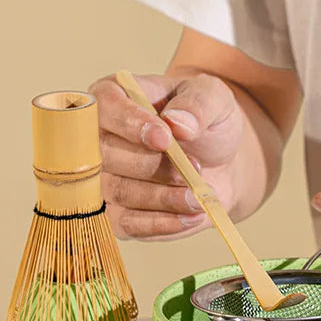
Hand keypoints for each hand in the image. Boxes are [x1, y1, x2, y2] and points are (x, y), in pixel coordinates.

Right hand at [89, 71, 242, 239]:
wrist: (221, 166)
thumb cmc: (208, 126)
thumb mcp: (215, 100)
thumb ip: (198, 104)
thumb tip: (179, 123)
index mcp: (114, 97)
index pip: (105, 106)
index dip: (131, 123)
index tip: (165, 138)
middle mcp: (99, 138)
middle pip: (108, 155)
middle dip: (155, 166)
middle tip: (194, 167)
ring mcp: (103, 179)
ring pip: (122, 192)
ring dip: (165, 197)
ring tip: (199, 195)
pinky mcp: (117, 214)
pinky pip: (129, 224)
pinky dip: (164, 222)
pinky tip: (192, 215)